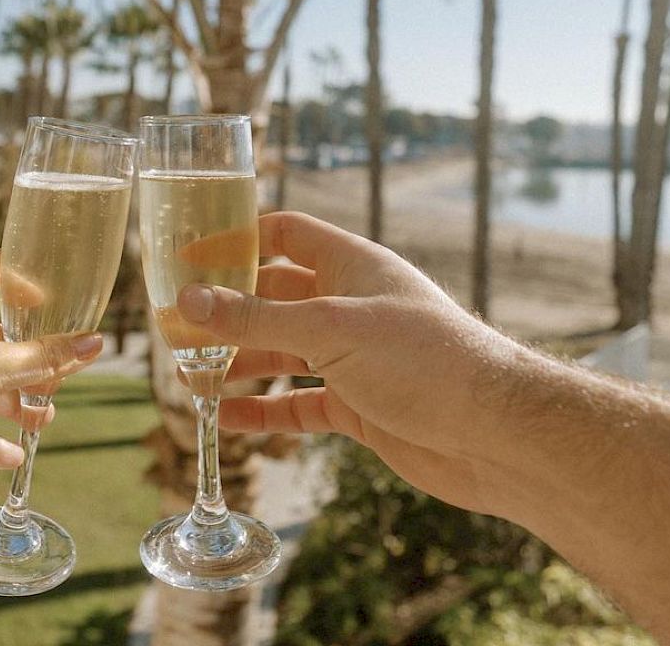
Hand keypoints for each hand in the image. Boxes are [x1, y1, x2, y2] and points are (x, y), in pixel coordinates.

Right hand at [175, 212, 530, 516]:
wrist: (494, 435)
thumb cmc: (424, 360)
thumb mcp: (329, 329)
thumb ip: (255, 317)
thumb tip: (188, 300)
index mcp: (351, 266)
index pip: (285, 234)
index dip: (237, 241)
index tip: (188, 258)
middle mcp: (349, 306)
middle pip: (273, 298)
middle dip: (226, 312)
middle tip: (175, 327)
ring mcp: (353, 358)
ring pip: (281, 353)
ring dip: (237, 362)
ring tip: (188, 376)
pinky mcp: (358, 406)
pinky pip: (297, 404)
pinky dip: (263, 410)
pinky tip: (225, 417)